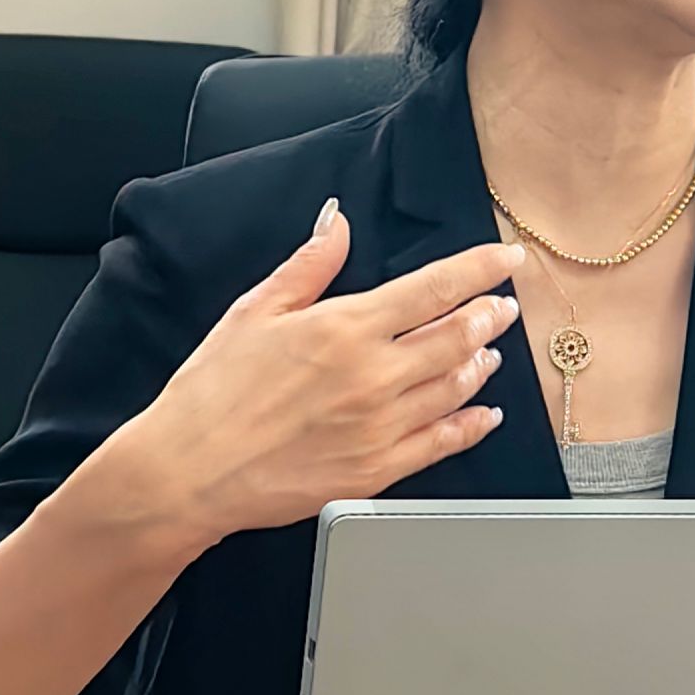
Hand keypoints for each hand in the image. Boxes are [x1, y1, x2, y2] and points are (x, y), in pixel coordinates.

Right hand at [117, 204, 524, 552]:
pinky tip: (485, 414)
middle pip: (458, 336)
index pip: (435, 287)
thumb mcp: (254, 311)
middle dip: (489, 316)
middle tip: (504, 306)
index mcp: (346, 327)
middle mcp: (374, 375)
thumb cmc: (213, 391)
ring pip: (456, 387)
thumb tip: (337, 222)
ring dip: (481, 364)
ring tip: (490, 351)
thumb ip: (308, 266)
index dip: (481, 268)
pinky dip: (473, 424)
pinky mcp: (377, 471)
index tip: (506, 258)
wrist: (188, 471)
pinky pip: (443, 444)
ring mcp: (381, 427)